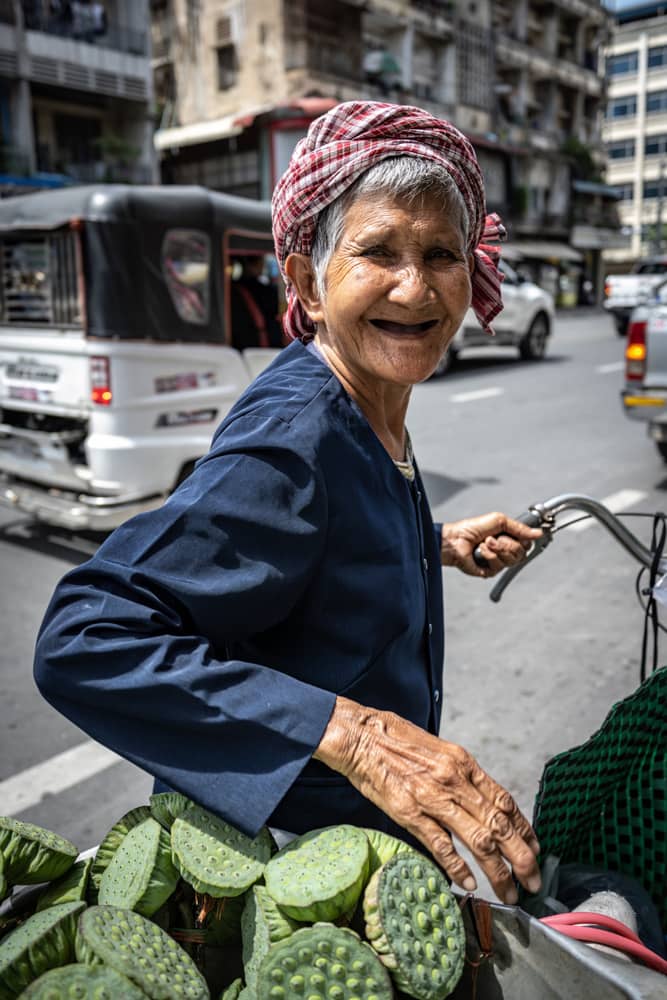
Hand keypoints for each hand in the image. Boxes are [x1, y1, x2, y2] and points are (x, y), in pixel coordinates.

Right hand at [314, 697, 540, 903]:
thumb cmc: (398, 741)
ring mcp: (432, 797)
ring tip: (510, 891)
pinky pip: (441, 845)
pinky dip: (458, 867)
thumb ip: (461, 776)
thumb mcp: (440, 750)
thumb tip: (482, 801)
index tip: (535, 849)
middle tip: (533, 880)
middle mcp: (454, 780)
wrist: (362, 736)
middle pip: (499, 825)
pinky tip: (470, 883)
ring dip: (498, 870)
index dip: (525, 828)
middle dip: (522, 857)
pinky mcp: (409, 812)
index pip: (504, 800)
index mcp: (463, 763)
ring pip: (478, 839)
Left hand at [441, 512, 541, 577]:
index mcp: (509, 538)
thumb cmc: (472, 528)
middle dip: (507, 544)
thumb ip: (520, 528)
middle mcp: (505, 551)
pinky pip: (499, 566)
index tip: (515, 535)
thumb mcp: (499, 521)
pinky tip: (480, 551)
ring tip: (485, 543)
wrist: (456, 539)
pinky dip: (489, 556)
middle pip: (521, 553)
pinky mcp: (490, 571)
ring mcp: (498, 561)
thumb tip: (538, 533)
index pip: (527, 544)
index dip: (524, 540)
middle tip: (494, 538)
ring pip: (511, 560)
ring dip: (497, 548)